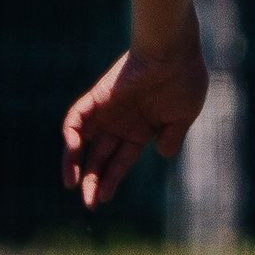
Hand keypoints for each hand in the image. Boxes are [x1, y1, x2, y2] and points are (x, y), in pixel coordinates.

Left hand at [61, 34, 210, 208]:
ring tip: (73, 186)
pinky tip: (73, 158)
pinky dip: (70, 139)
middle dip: (95, 179)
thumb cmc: (184, 81)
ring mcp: (107, 111)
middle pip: (101, 156)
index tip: (103, 198)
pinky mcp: (96, 98)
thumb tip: (163, 154)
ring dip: (76, 164)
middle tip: (90, 203)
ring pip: (83, 142)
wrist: (174, 52)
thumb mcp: (183, 116)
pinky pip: (75, 120)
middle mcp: (122, 122)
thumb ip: (171, 136)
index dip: (112, 178)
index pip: (122, 159)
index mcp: (143, 128)